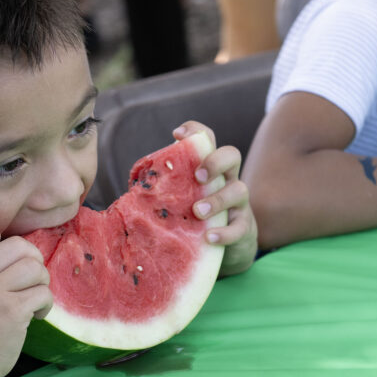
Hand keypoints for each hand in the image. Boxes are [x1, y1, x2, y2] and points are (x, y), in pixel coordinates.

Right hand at [0, 221, 52, 376]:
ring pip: (35, 267)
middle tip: (28, 280)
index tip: (2, 261)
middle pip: (19, 246)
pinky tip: (35, 315)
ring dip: (41, 282)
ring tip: (33, 297)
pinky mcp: (13, 312)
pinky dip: (45, 303)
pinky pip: (43, 293)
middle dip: (32, 260)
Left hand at [173, 122, 257, 275]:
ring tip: (197, 212)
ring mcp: (238, 203)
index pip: (206, 139)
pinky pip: (240, 227)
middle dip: (215, 161)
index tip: (176, 134)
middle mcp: (227, 179)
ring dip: (217, 199)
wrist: (225, 245)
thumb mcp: (179, 199)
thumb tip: (133, 192)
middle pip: (232, 155)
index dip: (194, 131)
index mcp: (208, 167)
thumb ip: (164, 190)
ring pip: (239, 190)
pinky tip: (209, 237)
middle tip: (198, 176)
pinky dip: (225, 232)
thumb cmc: (193, 216)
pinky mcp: (243, 227)